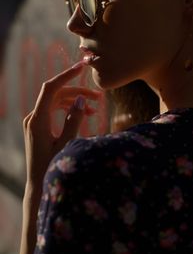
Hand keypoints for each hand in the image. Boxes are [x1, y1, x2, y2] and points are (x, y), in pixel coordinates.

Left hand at [23, 61, 99, 186]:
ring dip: (75, 101)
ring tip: (96, 107)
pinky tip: (85, 114)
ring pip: (56, 102)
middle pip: (57, 94)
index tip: (81, 68)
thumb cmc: (53, 168)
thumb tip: (81, 99)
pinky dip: (68, 109)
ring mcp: (35, 121)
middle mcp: (34, 117)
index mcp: (38, 120)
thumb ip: (74, 120)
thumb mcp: (67, 144)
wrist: (38, 186)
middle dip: (77, 92)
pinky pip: (54, 111)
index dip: (66, 75)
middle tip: (98, 97)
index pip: (50, 88)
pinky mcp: (38, 126)